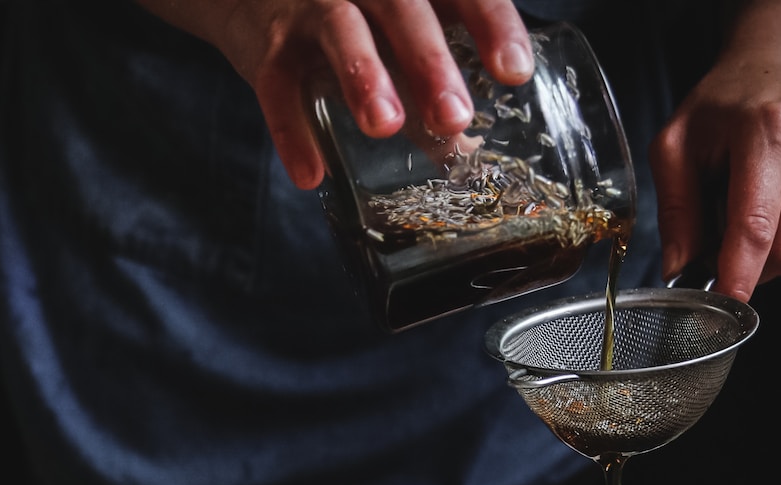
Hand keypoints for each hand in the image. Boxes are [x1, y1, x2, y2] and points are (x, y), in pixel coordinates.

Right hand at [134, 0, 532, 188]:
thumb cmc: (346, 13)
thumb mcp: (393, 34)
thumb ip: (426, 81)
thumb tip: (461, 146)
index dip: (491, 24)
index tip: (513, 70)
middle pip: (403, 9)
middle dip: (430, 61)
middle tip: (455, 116)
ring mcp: (312, 7)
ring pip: (341, 30)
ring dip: (364, 77)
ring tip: (385, 125)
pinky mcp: (267, 45)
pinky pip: (277, 85)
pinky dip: (291, 130)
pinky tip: (311, 172)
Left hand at [649, 0, 780, 301]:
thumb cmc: (725, 104)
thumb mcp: (676, 144)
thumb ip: (675, 209)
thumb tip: (679, 269)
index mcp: (766, 129)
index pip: (755, 222)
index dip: (739, 272)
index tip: (724, 302)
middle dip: (747, 265)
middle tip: (716, 245)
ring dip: (764, 250)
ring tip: (745, 206)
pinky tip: (774, 202)